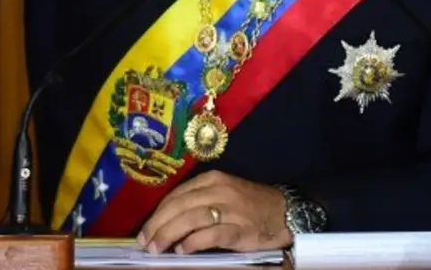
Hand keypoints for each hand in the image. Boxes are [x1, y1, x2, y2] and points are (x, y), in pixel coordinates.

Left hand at [136, 170, 290, 254]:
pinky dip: (193, 243)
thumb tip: (167, 221)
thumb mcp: (223, 193)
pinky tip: (182, 250)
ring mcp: (230, 209)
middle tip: (145, 242)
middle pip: (179, 206)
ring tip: (157, 248)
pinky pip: (211, 235)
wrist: (285, 212)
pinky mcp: (240, 229)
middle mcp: (219, 191)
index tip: (145, 230)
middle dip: (158, 225)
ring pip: (190, 219)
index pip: (176, 195)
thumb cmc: (250, 204)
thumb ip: (198, 202)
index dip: (157, 213)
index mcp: (212, 180)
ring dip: (169, 234)